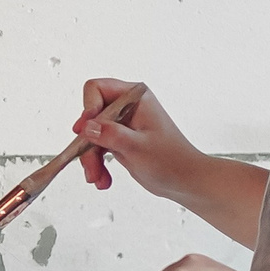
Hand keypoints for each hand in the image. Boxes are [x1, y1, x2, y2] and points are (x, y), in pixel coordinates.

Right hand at [73, 79, 204, 201]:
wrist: (184, 180)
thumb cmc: (172, 160)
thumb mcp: (138, 147)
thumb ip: (111, 134)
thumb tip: (87, 127)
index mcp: (135, 98)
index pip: (98, 89)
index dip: (88, 108)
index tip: (85, 130)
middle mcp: (126, 107)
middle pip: (91, 117)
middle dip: (87, 143)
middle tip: (91, 165)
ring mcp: (122, 125)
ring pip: (91, 135)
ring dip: (90, 158)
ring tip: (97, 177)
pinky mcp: (118, 140)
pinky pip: (97, 148)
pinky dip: (97, 164)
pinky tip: (103, 179)